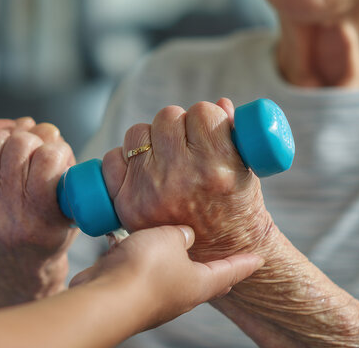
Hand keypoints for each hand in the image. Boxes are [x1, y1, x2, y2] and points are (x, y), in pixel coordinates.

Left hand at [0, 123, 77, 310]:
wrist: (9, 271)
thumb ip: (64, 166)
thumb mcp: (69, 208)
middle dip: (31, 142)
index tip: (56, 157)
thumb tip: (44, 129)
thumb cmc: (45, 234)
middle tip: (32, 155)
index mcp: (39, 222)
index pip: (48, 157)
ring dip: (5, 141)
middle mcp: (2, 220)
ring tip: (10, 157)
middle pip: (18, 145)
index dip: (57, 149)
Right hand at [70, 225, 263, 329]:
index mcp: (199, 285)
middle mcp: (179, 296)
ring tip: (172, 244)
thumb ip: (180, 233)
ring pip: (169, 275)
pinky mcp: (130, 294)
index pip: (230, 272)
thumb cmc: (144, 269)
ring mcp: (154, 299)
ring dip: (171, 259)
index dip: (245, 263)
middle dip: (212, 268)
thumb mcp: (170, 238)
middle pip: (203, 279)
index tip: (260, 259)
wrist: (104, 299)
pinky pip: (140, 272)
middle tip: (223, 260)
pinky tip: (126, 244)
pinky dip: (139, 258)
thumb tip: (183, 236)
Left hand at [102, 98, 273, 261]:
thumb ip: (234, 135)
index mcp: (217, 168)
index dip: (205, 117)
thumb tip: (221, 103)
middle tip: (185, 143)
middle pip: (167, 117)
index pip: (202, 112)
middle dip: (178, 126)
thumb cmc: (236, 209)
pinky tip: (140, 169)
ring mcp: (150, 191)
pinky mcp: (126, 204)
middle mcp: (180, 178)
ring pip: (138, 133)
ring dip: (150, 139)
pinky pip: (112, 159)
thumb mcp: (246, 172)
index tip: (206, 130)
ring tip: (164, 157)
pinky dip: (123, 160)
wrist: (218, 255)